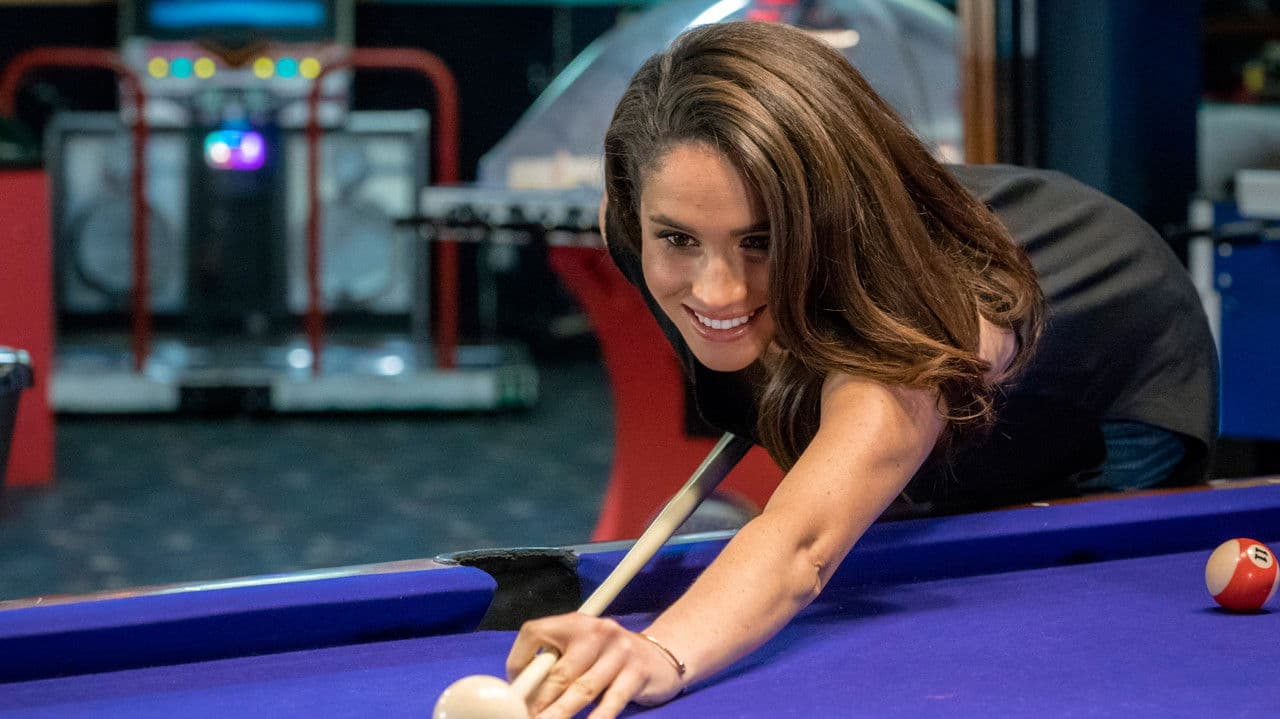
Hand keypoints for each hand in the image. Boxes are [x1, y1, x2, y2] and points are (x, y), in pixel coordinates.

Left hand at [506, 612, 684, 718]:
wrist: (662, 655)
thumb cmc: (611, 658)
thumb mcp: (584, 650)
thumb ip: (558, 663)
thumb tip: (524, 691)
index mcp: (574, 623)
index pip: (535, 633)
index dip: (519, 660)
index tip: (517, 687)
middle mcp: (596, 632)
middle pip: (558, 671)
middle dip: (538, 701)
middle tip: (525, 718)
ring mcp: (618, 652)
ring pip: (582, 689)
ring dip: (560, 713)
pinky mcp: (637, 672)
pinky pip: (611, 701)